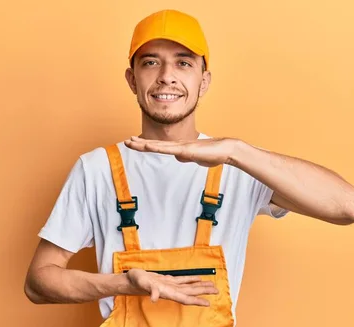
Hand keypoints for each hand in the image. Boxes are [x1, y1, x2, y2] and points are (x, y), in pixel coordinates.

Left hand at [124, 136, 238, 166]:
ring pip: (158, 145)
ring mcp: (181, 147)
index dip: (147, 145)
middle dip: (140, 143)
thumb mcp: (196, 159)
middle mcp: (178, 145)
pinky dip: (157, 147)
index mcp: (180, 148)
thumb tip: (178, 157)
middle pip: (155, 144)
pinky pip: (168, 149)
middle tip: (126, 141)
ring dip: (143, 144)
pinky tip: (147, 146)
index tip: (136, 143)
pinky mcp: (186, 150)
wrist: (227, 150)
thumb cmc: (214, 154)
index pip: (160, 147)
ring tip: (131, 141)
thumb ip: (186, 157)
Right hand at [125, 269, 218, 305]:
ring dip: (200, 286)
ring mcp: (170, 286)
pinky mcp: (168, 280)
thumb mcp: (143, 284)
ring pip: (188, 286)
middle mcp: (171, 290)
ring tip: (212, 286)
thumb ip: (150, 290)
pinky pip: (183, 280)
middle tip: (217, 291)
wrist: (130, 280)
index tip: (208, 303)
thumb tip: (154, 298)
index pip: (185, 298)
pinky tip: (199, 278)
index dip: (196, 300)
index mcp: (167, 292)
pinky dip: (191, 279)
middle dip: (203, 292)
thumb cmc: (136, 281)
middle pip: (190, 292)